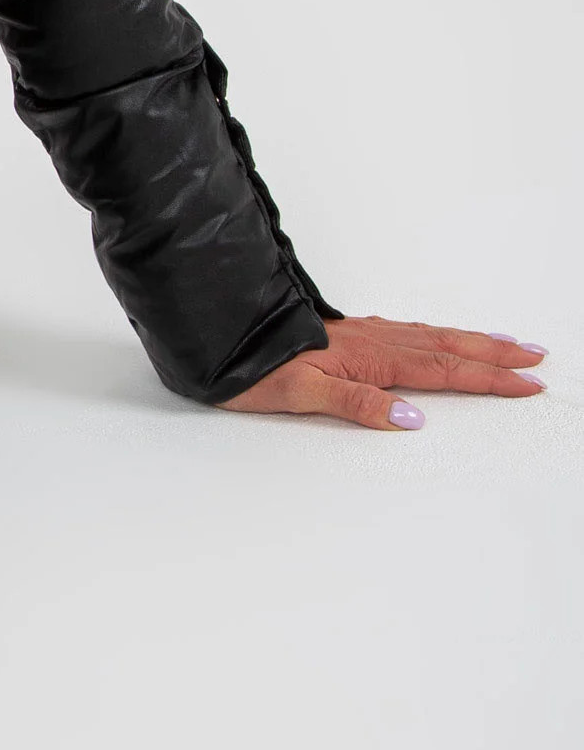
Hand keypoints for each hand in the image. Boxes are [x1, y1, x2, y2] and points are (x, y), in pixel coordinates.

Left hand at [217, 313, 548, 428]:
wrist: (214, 334)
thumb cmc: (250, 366)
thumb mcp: (299, 393)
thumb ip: (357, 404)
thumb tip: (411, 419)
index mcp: (367, 357)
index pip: (442, 369)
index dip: (488, 376)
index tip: (528, 381)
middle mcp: (369, 340)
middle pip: (445, 346)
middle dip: (493, 352)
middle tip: (536, 357)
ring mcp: (358, 334)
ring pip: (428, 335)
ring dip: (470, 340)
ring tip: (504, 343)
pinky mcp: (344, 333)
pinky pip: (406, 331)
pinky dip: (434, 335)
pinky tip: (436, 337)